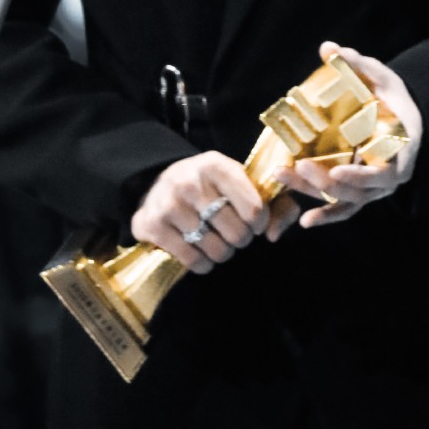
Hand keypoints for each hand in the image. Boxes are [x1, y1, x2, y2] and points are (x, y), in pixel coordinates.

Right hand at [131, 150, 298, 272]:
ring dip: (222, 253)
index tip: (253, 224)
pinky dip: (202, 264)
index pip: (254, 208)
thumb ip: (274, 203)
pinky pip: (192, 260)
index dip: (259, 223)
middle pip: (236, 232)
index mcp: (216, 165)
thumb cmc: (208, 186)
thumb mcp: (238, 182)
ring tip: (217, 243)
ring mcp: (170, 204)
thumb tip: (273, 234)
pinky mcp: (154, 225)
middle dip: (240, 240)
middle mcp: (191, 181)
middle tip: (233, 235)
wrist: (157, 184)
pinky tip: (200, 253)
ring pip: (216, 250)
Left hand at [272, 41, 422, 229]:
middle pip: (358, 191)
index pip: (385, 172)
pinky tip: (304, 223)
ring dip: (315, 192)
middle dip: (326, 182)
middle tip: (297, 166)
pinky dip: (326, 217)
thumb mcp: (381, 77)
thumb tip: (329, 47)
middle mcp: (390, 176)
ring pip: (346, 200)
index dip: (361, 177)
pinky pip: (344, 210)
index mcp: (403, 150)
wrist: (402, 117)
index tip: (335, 171)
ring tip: (285, 177)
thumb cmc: (393, 97)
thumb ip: (357, 64)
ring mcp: (374, 188)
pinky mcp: (359, 192)